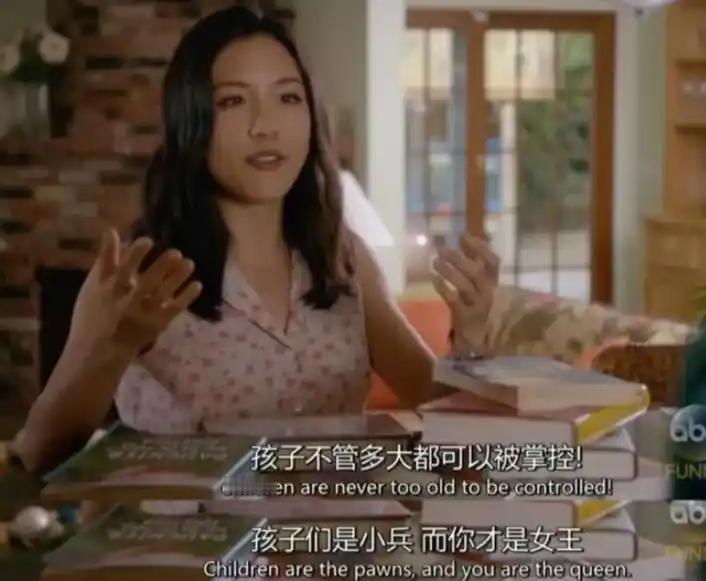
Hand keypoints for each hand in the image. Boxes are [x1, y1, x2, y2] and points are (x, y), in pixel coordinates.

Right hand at [68, 228, 202, 353]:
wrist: (98, 351)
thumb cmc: (93, 314)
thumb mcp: (92, 286)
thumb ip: (105, 259)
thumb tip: (113, 231)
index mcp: (110, 289)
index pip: (123, 269)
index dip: (135, 255)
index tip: (148, 240)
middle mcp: (127, 301)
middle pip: (147, 282)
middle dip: (161, 267)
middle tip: (176, 252)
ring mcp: (143, 314)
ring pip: (163, 294)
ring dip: (177, 278)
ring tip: (190, 263)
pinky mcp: (157, 325)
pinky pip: (173, 310)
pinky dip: (186, 297)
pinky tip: (197, 284)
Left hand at [432, 234, 499, 355]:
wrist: (480, 341)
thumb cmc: (478, 307)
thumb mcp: (480, 285)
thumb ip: (474, 263)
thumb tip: (464, 238)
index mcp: (494, 283)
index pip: (493, 262)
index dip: (480, 248)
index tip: (463, 236)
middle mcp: (489, 293)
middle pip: (477, 273)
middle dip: (460, 259)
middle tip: (442, 249)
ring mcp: (477, 306)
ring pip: (465, 286)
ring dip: (450, 272)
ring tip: (435, 261)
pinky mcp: (464, 318)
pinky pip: (453, 300)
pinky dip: (443, 288)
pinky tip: (433, 279)